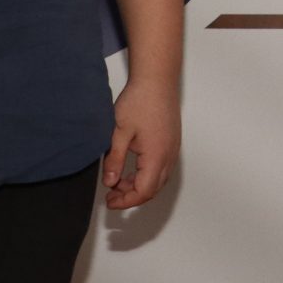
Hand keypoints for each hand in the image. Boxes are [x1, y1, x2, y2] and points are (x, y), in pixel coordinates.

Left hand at [103, 77, 179, 210]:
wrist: (157, 81)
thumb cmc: (140, 101)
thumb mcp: (119, 132)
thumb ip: (115, 159)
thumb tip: (110, 182)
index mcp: (157, 156)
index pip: (144, 191)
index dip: (126, 201)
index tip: (110, 202)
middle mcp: (169, 155)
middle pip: (153, 189)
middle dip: (132, 196)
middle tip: (111, 194)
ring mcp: (172, 149)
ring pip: (158, 179)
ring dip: (139, 185)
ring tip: (118, 180)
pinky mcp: (171, 142)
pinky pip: (162, 167)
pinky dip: (147, 175)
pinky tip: (132, 168)